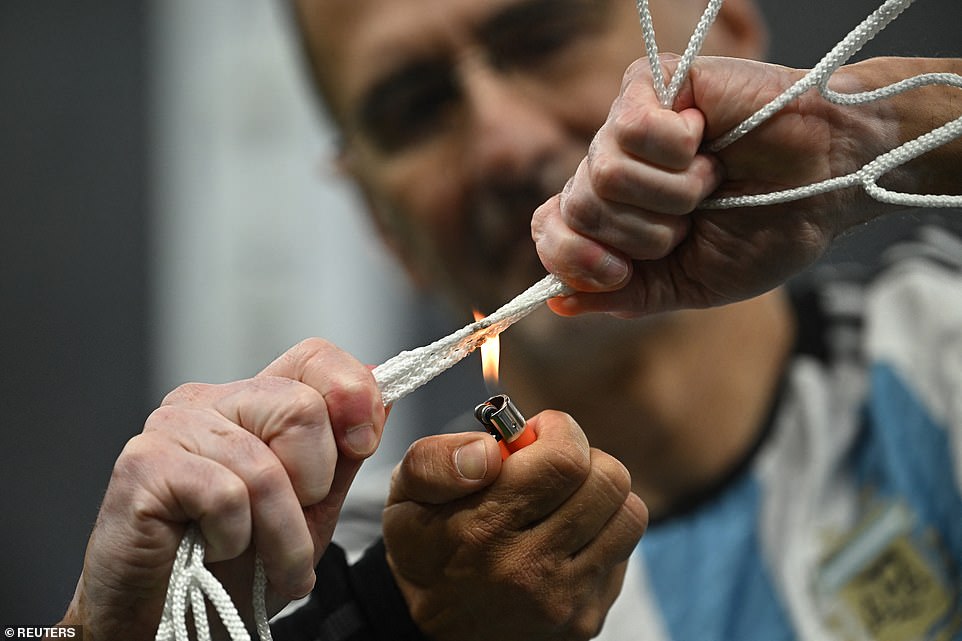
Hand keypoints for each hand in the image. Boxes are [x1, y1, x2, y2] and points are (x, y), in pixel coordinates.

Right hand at [61, 338, 385, 640]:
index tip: (361, 445)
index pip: (314, 356)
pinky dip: (235, 540)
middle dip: (314, 485)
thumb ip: (344, 452)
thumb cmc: (233, 563)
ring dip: (283, 538)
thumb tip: (386, 395)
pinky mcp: (143, 465)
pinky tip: (215, 552)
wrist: (165, 620)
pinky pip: (225, 496)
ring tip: (276, 568)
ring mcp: (172, 427)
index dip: (352, 394)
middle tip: (292, 529)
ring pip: (266, 467)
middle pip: (302, 407)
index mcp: (251, 400)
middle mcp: (209, 400)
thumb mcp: (310, 507)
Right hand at [383, 411, 647, 640]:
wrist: (430, 632)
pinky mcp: (587, 619)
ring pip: (630, 514)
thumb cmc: (424, 548)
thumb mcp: (406, 496)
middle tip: (552, 466)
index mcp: (485, 529)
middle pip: (609, 480)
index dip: (558, 430)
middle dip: (584, 458)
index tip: (536, 434)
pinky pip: (623, 553)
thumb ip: (436, 461)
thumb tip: (490, 450)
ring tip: (565, 500)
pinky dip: (601, 535)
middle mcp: (530, 569)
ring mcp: (565, 600)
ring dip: (601, 496)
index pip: (566, 459)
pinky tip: (565, 539)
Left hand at [532, 55, 900, 315]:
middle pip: (576, 210)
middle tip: (692, 217)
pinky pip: (632, 130)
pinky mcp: (652, 83)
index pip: (549, 231)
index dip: (573, 259)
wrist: (831, 182)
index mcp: (615, 215)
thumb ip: (625, 296)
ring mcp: (627, 125)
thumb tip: (558, 304)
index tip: (621, 272)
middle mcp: (611, 168)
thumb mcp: (690, 284)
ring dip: (672, 195)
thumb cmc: (768, 229)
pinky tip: (707, 140)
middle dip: (644, 233)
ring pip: (602, 176)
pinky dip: (680, 153)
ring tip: (710, 179)